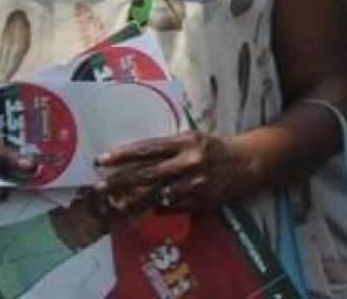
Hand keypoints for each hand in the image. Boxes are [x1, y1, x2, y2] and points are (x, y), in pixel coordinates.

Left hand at [92, 131, 257, 216]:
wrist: (248, 161)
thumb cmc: (214, 147)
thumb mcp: (192, 138)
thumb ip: (167, 148)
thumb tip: (135, 159)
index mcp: (186, 140)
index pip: (148, 148)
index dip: (123, 155)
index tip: (101, 160)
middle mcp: (190, 161)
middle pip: (148, 173)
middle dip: (120, 180)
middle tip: (97, 186)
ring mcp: (196, 183)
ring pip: (157, 195)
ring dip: (133, 201)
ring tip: (112, 205)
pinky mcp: (202, 200)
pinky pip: (172, 207)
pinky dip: (157, 207)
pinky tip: (145, 208)